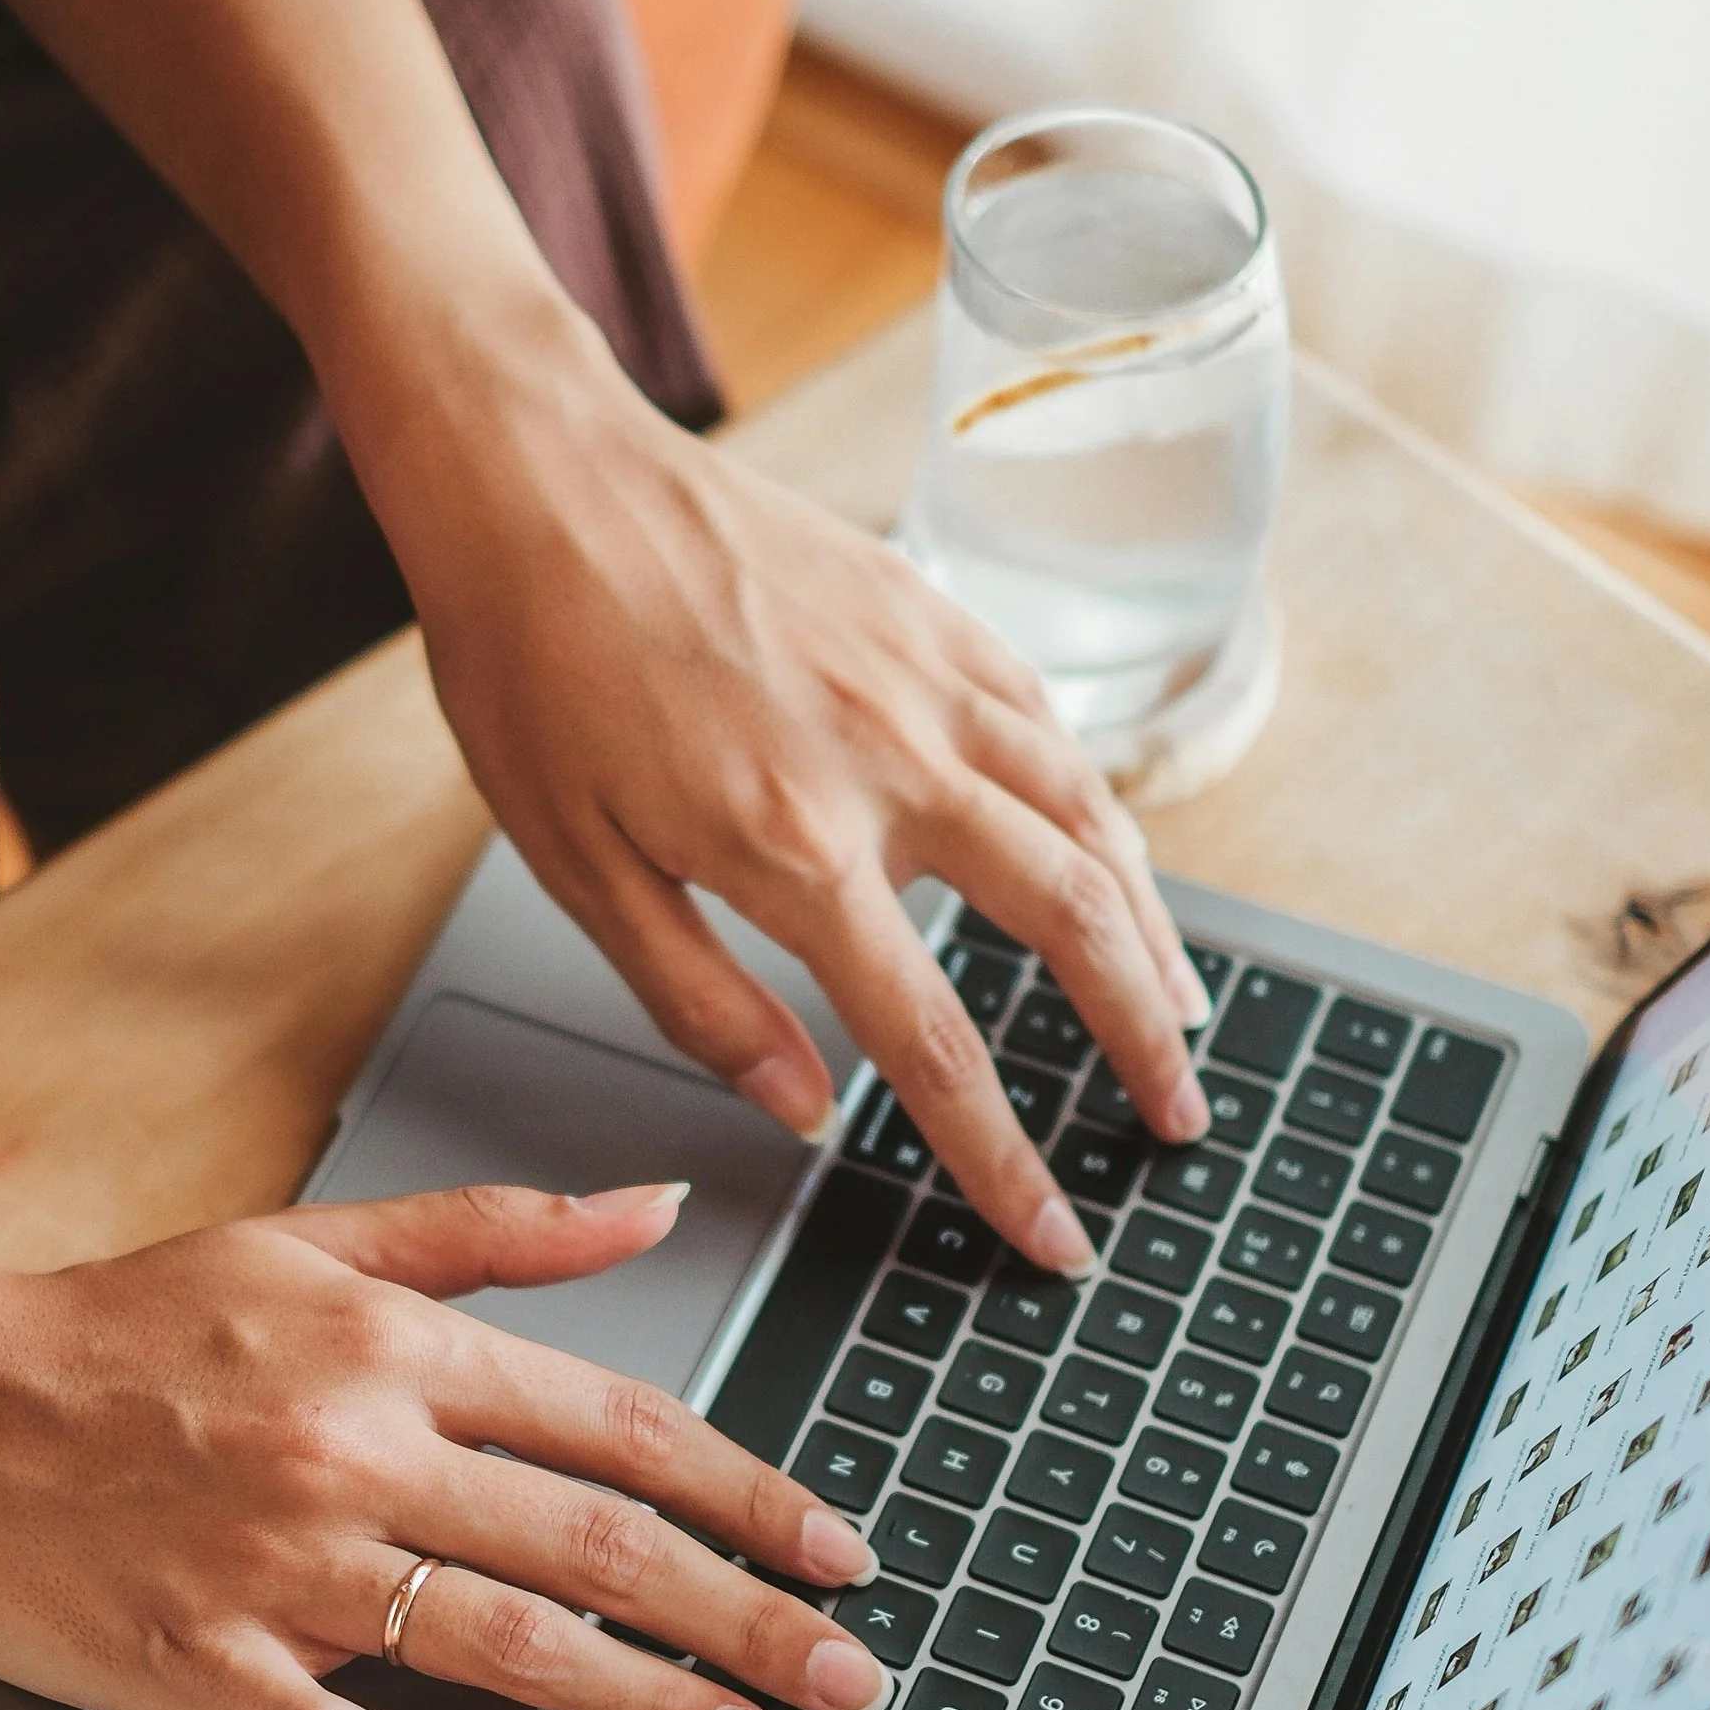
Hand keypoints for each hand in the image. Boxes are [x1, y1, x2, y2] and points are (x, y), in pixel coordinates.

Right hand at [0, 1179, 887, 1709]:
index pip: (620, 1429)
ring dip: (646, 1707)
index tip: (841, 1553)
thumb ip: (497, 1231)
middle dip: (747, 1623)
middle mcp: (356, 1456)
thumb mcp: (317, 1238)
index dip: (752, 1495)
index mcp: (394, 1351)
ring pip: (506, 1648)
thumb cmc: (130, 1327)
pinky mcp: (205, 1668)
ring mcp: (282, 1571)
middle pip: (597, 1551)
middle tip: (850, 1683)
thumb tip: (659, 1202)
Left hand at [378, 315, 1213, 1272]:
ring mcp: (926, 679)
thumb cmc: (532, 667)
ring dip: (1150, 928)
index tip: (1054, 1231)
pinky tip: (1111, 852)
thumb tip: (803, 1110)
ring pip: (1091, 820)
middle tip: (1177, 1121)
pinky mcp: (932, 613)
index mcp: (796, 851)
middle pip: (1071, 926)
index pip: (938, 1045)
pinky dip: (1102, 807)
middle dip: (1140, 1041)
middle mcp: (892, 764)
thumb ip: (700, 1002)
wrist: (538, 479)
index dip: (1007, 1156)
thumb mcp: (578, 867)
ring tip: (1176, 1008)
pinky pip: (1052, 726)